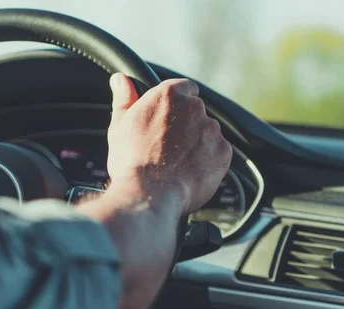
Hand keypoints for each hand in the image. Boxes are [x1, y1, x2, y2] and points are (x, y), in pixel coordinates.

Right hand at [107, 74, 231, 213]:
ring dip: (198, 144)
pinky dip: (208, 162)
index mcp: (169, 95)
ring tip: (177, 164)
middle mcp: (194, 108)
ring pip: (208, 133)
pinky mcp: (223, 152)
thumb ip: (125, 99)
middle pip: (197, 112)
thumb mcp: (120, 126)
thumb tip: (121, 80)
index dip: (177, 105)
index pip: (185, 89)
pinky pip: (218, 153)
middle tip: (168, 147)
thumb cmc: (132, 161)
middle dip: (187, 127)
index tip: (169, 119)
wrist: (150, 193)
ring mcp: (211, 130)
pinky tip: (189, 172)